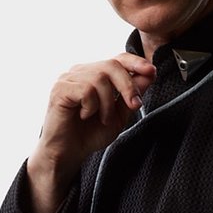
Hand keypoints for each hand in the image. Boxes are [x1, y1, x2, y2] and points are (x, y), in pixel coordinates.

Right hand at [27, 53, 155, 212]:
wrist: (69, 154)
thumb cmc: (91, 133)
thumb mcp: (120, 114)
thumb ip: (133, 94)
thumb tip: (150, 73)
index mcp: (97, 74)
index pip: (119, 58)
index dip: (136, 62)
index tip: (152, 71)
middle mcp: (83, 71)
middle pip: (112, 65)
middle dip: (128, 85)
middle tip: (134, 105)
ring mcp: (69, 78)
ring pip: (100, 78)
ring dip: (108, 103)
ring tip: (102, 118)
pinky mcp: (60, 89)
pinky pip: (85, 90)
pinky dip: (91, 106)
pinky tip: (83, 116)